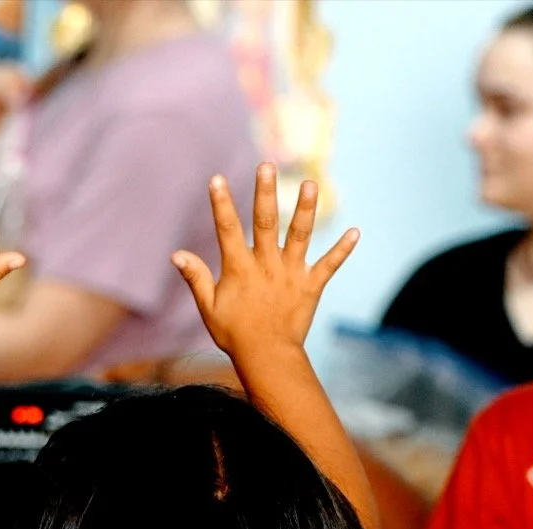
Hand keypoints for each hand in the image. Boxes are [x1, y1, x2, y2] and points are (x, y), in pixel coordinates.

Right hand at [172, 162, 356, 362]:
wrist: (268, 358)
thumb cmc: (234, 333)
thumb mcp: (208, 307)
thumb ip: (196, 278)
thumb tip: (176, 255)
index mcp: (239, 269)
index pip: (227, 230)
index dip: (221, 204)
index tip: (217, 179)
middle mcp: (266, 266)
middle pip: (265, 223)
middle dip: (265, 193)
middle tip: (266, 166)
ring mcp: (291, 274)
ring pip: (299, 236)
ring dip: (305, 210)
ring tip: (309, 184)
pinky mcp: (311, 286)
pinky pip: (329, 265)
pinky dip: (342, 250)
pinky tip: (356, 232)